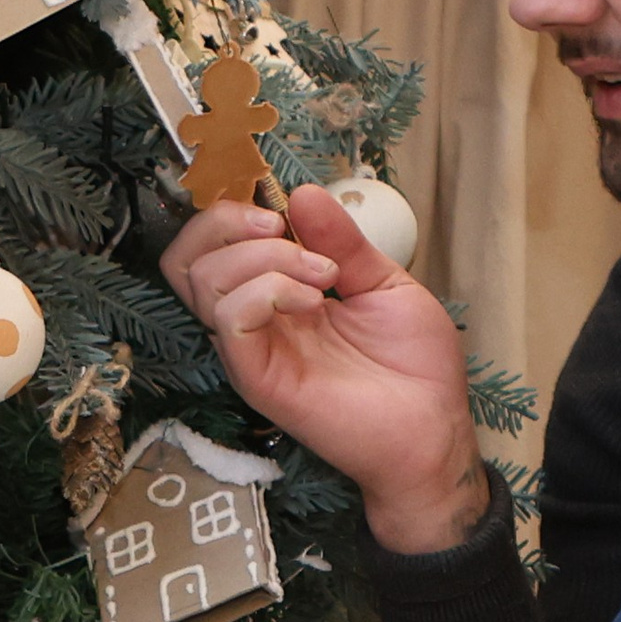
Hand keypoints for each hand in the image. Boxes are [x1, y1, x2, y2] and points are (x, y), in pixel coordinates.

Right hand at [159, 181, 490, 554]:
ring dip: (263, 257)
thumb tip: (299, 192)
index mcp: (276, 294)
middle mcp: (254, 321)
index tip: (283, 206)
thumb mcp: (384, 281)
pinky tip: (313, 303)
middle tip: (282, 229)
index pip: (212, 244)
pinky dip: (268, 291)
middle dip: (226, 221)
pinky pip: (230, 319)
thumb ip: (341, 240)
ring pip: (202, 279)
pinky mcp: (258, 378)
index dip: (230, 209)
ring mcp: (252, 350)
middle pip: (186, 257)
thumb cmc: (415, 368)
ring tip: (321, 277)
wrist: (433, 428)